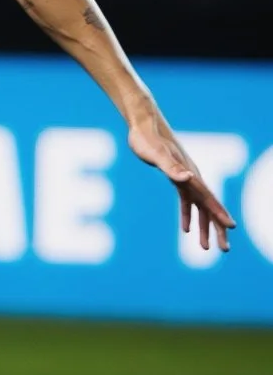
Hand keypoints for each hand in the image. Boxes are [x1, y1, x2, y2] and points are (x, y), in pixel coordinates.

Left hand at [126, 110, 234, 252]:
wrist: (143, 124)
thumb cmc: (147, 138)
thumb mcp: (157, 154)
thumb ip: (171, 167)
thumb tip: (187, 177)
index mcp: (190, 174)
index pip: (209, 198)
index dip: (219, 213)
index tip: (231, 228)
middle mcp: (192, 178)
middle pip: (209, 207)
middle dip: (217, 228)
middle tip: (225, 249)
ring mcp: (185, 178)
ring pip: (200, 207)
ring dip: (205, 227)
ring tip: (207, 248)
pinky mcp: (175, 177)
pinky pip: (186, 201)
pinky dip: (187, 215)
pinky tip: (186, 230)